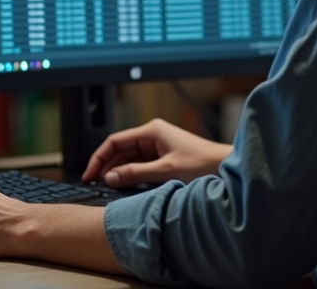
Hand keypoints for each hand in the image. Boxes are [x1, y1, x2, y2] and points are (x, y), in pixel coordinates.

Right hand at [82, 118, 232, 187]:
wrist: (227, 168)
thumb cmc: (203, 164)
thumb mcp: (164, 171)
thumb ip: (134, 174)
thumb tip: (110, 178)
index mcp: (151, 130)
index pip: (115, 141)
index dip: (99, 158)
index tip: (89, 174)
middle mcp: (154, 135)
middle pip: (120, 149)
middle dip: (107, 165)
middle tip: (94, 183)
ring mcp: (159, 146)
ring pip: (129, 158)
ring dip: (118, 171)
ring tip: (107, 187)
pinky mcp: (165, 158)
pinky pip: (140, 165)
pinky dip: (131, 174)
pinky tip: (125, 185)